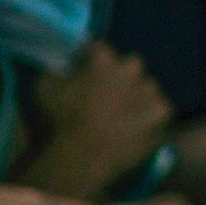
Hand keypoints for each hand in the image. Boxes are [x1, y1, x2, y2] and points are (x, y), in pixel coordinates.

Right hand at [26, 40, 171, 201]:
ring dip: (139, 97)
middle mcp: (131, 70)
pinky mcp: (161, 115)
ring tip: (126, 115)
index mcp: (103, 62)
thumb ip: (54, 72)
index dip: (91, 56)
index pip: (99, 48)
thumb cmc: (61, 122)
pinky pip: (160, 113)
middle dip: (122, 74)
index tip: (84, 64)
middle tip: (109, 92)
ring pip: (149, 88)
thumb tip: (59, 67)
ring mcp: (150, 93)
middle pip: (131, 64)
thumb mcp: (44, 91)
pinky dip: (151, 119)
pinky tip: (139, 129)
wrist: (84, 156)